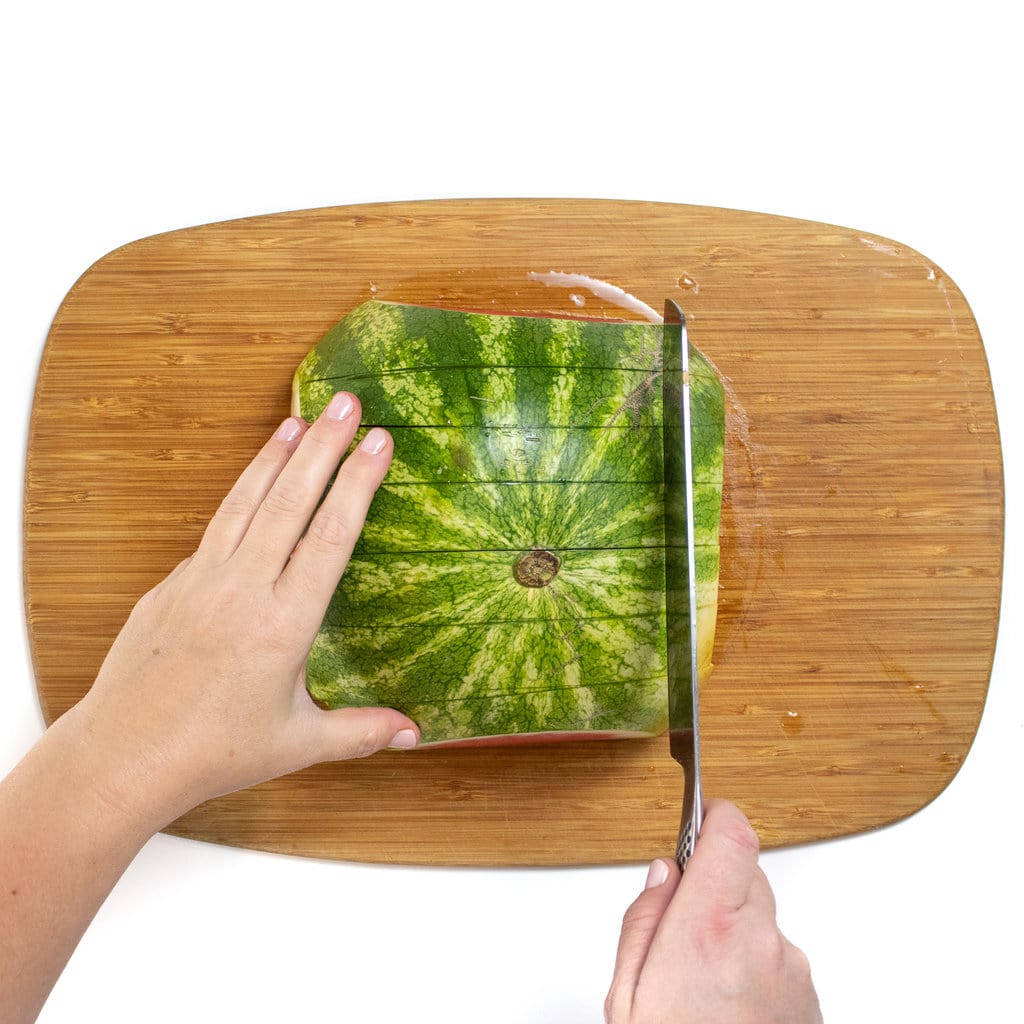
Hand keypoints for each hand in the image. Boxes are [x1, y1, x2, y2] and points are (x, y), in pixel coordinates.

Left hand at [73, 392, 419, 827]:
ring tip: (299, 417)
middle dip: (323, 446)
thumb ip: (360, 732)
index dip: (357, 485)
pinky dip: (239, 494)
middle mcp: (241, 589)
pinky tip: (254, 482)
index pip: (328, 537)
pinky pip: (214, 529)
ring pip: (244, 502)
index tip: (378, 443)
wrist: (123, 755)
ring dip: (274, 456)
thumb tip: (414, 734)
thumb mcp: (297, 743)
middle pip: (288, 501)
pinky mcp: (171, 584)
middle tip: (347, 403)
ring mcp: (201, 580)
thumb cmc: (212, 752)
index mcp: (282, 623)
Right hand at [605, 799, 821, 1023]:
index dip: (716, 815)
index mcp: (707, 931)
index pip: (731, 836)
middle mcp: (759, 943)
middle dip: (714, 887)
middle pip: (744, 875)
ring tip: (706, 984)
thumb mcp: (626, 997)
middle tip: (683, 929)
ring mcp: (791, 970)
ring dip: (735, 932)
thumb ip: (642, 922)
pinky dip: (755, 967)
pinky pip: (779, 957)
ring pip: (761, 919)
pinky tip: (731, 1004)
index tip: (701, 815)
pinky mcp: (809, 998)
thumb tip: (663, 877)